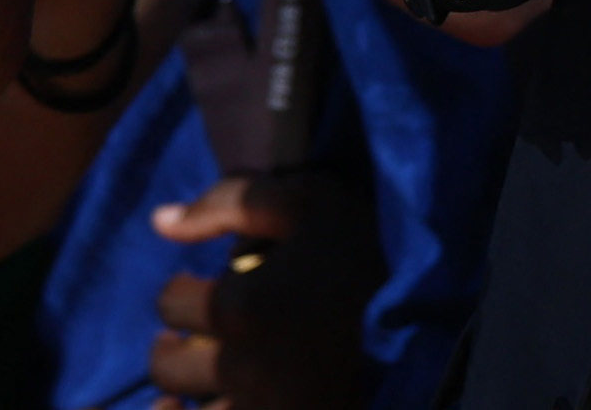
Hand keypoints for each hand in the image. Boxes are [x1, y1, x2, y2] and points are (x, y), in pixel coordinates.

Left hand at [144, 170, 374, 408]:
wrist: (430, 317)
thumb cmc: (364, 251)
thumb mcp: (302, 202)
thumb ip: (226, 202)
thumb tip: (161, 221)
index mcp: (244, 308)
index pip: (169, 303)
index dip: (181, 291)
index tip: (201, 291)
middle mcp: (247, 369)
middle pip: (167, 367)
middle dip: (175, 349)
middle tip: (192, 343)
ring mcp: (268, 409)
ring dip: (189, 397)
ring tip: (204, 386)